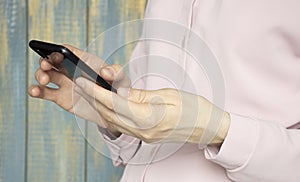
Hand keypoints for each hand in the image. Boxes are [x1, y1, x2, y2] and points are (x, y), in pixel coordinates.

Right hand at [28, 44, 129, 131]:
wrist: (112, 111)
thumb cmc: (117, 90)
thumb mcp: (121, 79)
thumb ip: (116, 72)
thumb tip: (105, 71)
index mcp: (83, 61)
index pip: (67, 50)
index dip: (58, 50)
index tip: (56, 54)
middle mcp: (70, 70)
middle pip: (51, 60)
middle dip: (45, 61)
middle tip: (46, 67)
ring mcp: (63, 83)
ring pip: (44, 75)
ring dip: (39, 75)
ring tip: (43, 81)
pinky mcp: (59, 97)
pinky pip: (44, 92)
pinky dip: (36, 90)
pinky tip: (35, 91)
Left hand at [75, 77, 230, 143]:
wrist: (207, 127)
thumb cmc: (194, 108)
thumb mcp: (169, 94)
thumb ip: (141, 95)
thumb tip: (120, 91)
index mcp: (151, 118)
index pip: (116, 103)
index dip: (97, 92)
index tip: (84, 82)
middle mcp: (144, 131)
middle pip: (110, 114)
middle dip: (93, 99)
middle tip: (81, 84)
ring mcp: (144, 137)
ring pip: (113, 122)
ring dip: (99, 107)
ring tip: (89, 92)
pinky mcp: (145, 137)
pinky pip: (121, 126)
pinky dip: (109, 115)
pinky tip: (105, 105)